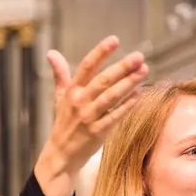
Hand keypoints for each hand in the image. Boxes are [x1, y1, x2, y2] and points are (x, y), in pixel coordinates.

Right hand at [34, 35, 147, 195]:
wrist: (61, 154)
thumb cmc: (63, 123)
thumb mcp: (59, 97)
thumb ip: (59, 74)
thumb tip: (51, 53)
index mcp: (71, 91)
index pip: (86, 66)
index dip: (100, 52)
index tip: (114, 40)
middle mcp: (79, 102)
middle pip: (102, 80)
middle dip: (121, 67)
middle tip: (139, 56)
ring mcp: (88, 117)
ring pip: (111, 97)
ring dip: (128, 83)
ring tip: (144, 71)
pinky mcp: (97, 132)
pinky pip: (114, 117)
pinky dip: (127, 106)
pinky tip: (139, 95)